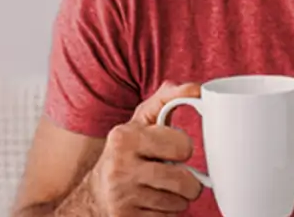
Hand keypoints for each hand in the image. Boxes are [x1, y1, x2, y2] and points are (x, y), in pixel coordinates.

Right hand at [87, 81, 204, 214]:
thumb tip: (198, 90)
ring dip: (179, 198)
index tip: (173, 149)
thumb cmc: (127, 152)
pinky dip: (167, 213)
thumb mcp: (141, 121)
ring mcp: (122, 196)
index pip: (183, 146)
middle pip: (184, 181)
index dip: (183, 149)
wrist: (95, 193)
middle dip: (189, 181)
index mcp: (125, 137)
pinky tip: (153, 202)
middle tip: (176, 173)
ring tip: (163, 188)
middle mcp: (120, 167)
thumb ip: (168, 99)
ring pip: (179, 203)